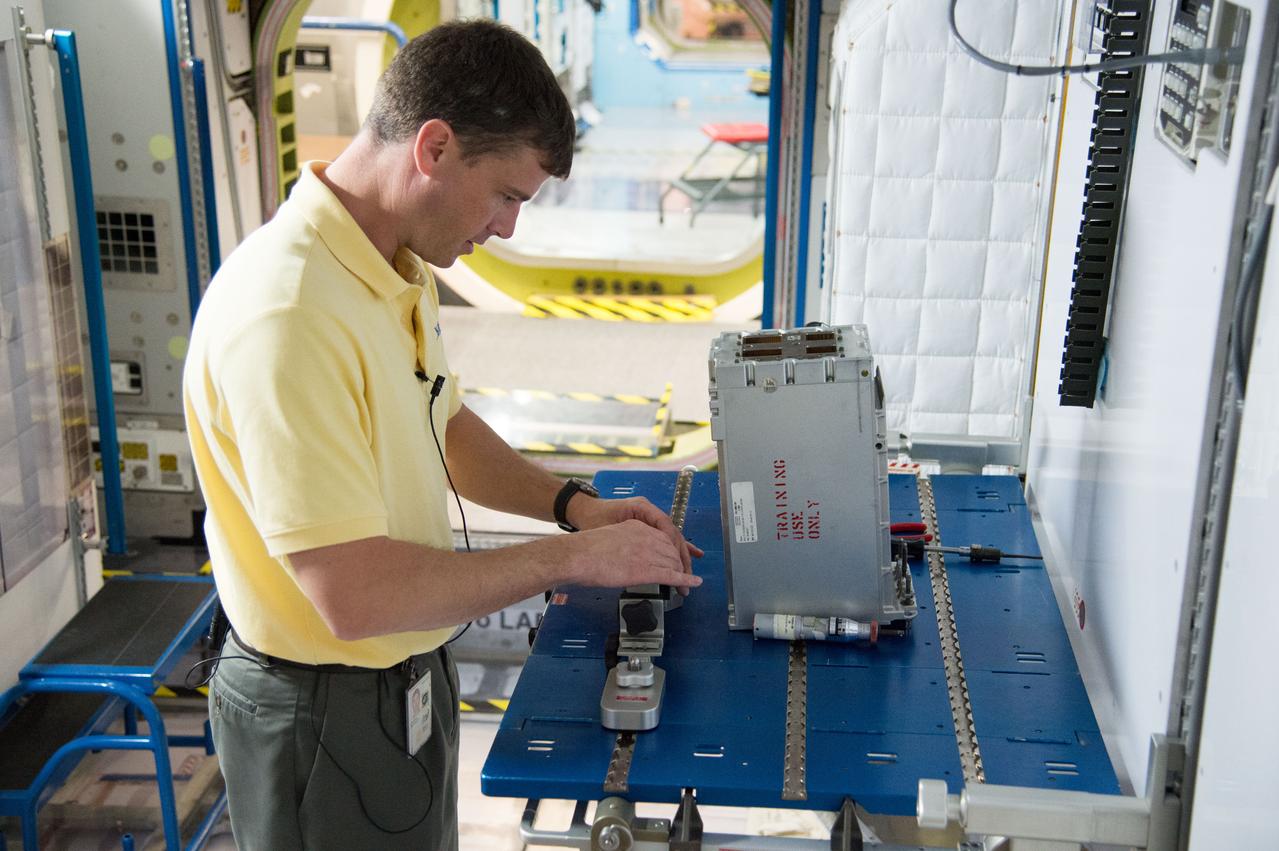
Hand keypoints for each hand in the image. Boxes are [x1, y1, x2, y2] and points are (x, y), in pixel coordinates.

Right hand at [569, 519, 703, 590]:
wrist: (577, 555)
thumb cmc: (585, 550)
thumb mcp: (610, 538)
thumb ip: (624, 544)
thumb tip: (627, 557)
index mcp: (636, 527)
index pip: (664, 538)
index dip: (672, 551)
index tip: (675, 560)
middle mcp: (645, 537)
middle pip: (672, 550)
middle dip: (680, 564)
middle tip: (683, 576)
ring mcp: (646, 553)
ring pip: (673, 563)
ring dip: (682, 574)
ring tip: (686, 586)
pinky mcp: (645, 570)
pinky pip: (671, 575)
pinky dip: (685, 580)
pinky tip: (693, 584)